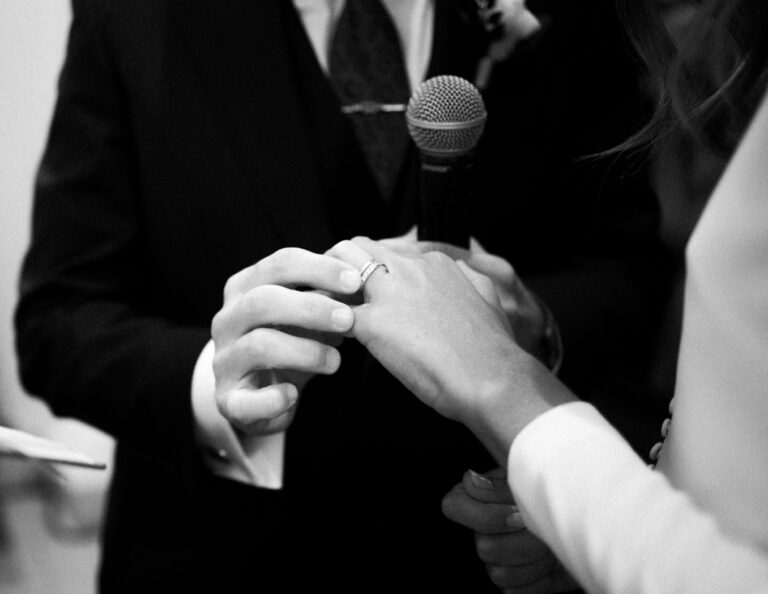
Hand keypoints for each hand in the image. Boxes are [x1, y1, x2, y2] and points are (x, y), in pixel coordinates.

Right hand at [211, 247, 360, 435]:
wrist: (257, 394)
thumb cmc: (287, 343)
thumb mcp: (305, 317)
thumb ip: (325, 299)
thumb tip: (360, 286)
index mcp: (245, 288)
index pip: (279, 264)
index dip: (319, 269)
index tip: (355, 281)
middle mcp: (227, 319)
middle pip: (263, 300)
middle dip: (310, 307)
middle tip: (348, 319)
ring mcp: (224, 360)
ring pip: (258, 345)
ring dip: (304, 351)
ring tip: (336, 361)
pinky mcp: (228, 400)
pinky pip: (244, 401)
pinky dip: (271, 398)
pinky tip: (293, 395)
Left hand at [326, 238, 516, 420]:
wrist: (492, 378)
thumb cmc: (493, 349)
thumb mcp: (488, 297)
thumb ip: (467, 279)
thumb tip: (460, 275)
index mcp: (436, 263)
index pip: (390, 252)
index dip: (376, 271)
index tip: (372, 289)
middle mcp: (409, 270)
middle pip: (357, 249)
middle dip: (340, 267)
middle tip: (336, 294)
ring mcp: (388, 294)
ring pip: (337, 269)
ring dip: (329, 288)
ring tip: (327, 311)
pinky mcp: (373, 323)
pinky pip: (334, 315)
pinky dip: (328, 325)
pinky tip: (331, 340)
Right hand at [442, 468, 577, 592]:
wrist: (593, 524)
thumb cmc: (566, 497)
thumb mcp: (536, 478)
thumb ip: (504, 478)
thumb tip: (471, 479)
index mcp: (482, 496)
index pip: (454, 506)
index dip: (486, 515)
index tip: (519, 513)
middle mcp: (484, 528)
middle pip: (484, 546)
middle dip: (523, 541)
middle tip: (544, 528)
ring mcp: (497, 557)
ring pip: (499, 572)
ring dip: (534, 560)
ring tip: (550, 544)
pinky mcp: (514, 583)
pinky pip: (514, 591)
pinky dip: (540, 580)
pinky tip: (550, 564)